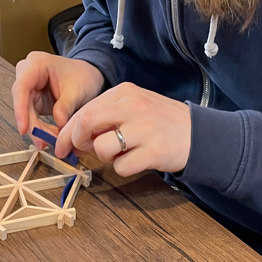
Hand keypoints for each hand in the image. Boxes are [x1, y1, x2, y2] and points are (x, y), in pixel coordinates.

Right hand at [12, 52, 104, 148]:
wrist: (88, 75)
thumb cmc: (83, 75)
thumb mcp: (77, 90)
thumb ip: (66, 106)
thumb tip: (58, 122)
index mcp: (36, 64)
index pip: (22, 87)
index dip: (20, 109)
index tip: (24, 129)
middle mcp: (28, 74)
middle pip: (22, 102)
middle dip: (32, 124)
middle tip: (43, 142)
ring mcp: (29, 87)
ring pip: (25, 112)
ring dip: (38, 128)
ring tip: (52, 140)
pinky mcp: (33, 99)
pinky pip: (32, 116)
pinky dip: (41, 128)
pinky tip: (51, 135)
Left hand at [55, 82, 190, 175]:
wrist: (199, 134)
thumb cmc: (161, 121)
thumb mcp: (134, 106)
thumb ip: (106, 115)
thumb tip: (73, 135)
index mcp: (125, 92)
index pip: (85, 110)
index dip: (67, 131)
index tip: (61, 145)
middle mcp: (133, 107)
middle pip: (86, 123)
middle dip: (77, 141)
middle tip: (82, 150)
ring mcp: (144, 129)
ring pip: (102, 148)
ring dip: (105, 157)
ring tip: (122, 152)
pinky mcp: (153, 152)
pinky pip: (121, 167)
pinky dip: (123, 168)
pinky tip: (138, 160)